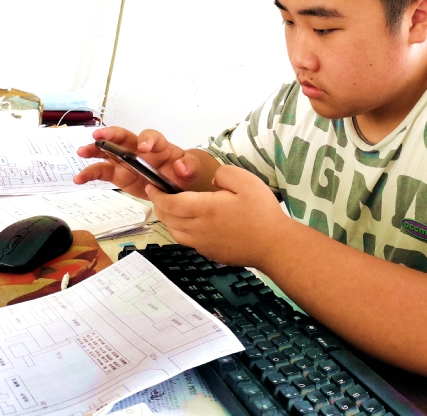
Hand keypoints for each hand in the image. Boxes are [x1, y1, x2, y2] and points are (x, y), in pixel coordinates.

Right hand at [73, 127, 204, 198]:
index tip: (143, 147)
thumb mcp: (192, 168)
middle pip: (123, 136)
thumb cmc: (182, 171)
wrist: (176, 185)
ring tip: (83, 151)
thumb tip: (181, 166)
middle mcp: (138, 149)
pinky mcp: (119, 174)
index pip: (151, 136)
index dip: (146, 140)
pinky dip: (90, 174)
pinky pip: (103, 172)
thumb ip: (189, 166)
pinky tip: (79, 178)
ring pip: (108, 151)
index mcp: (158, 145)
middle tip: (100, 136)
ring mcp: (126, 161)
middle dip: (112, 134)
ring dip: (95, 149)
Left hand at [146, 165, 291, 267]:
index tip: (152, 186)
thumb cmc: (262, 213)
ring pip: (175, 232)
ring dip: (168, 220)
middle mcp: (199, 228)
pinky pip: (188, 241)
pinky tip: (191, 224)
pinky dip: (181, 231)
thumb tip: (212, 180)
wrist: (274, 245)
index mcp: (204, 209)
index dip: (157, 195)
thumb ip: (223, 174)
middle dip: (159, 206)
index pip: (170, 203)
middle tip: (158, 195)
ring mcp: (204, 244)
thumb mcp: (246, 181)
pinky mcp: (211, 253)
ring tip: (171, 209)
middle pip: (168, 218)